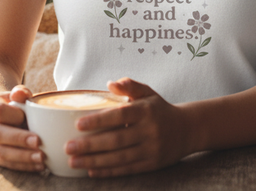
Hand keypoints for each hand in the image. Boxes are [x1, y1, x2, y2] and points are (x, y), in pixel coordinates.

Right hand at [0, 85, 44, 172]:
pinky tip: (39, 165)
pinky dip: (24, 166)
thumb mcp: (15, 94)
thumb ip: (20, 92)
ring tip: (41, 157)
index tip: (26, 117)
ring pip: (0, 153)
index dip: (12, 115)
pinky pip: (7, 164)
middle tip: (38, 142)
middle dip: (18, 140)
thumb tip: (21, 94)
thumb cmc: (12, 104)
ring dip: (22, 157)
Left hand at [66, 78, 190, 177]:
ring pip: (119, 158)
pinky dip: (108, 171)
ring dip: (94, 161)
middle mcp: (149, 131)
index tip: (78, 124)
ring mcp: (151, 150)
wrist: (187, 130)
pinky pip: (127, 169)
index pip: (120, 116)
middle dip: (90, 145)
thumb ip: (130, 86)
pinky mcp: (151, 164)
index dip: (99, 121)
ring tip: (73, 161)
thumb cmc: (160, 110)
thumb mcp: (148, 93)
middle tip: (68, 147)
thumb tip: (111, 84)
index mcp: (146, 111)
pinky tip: (91, 171)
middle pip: (116, 140)